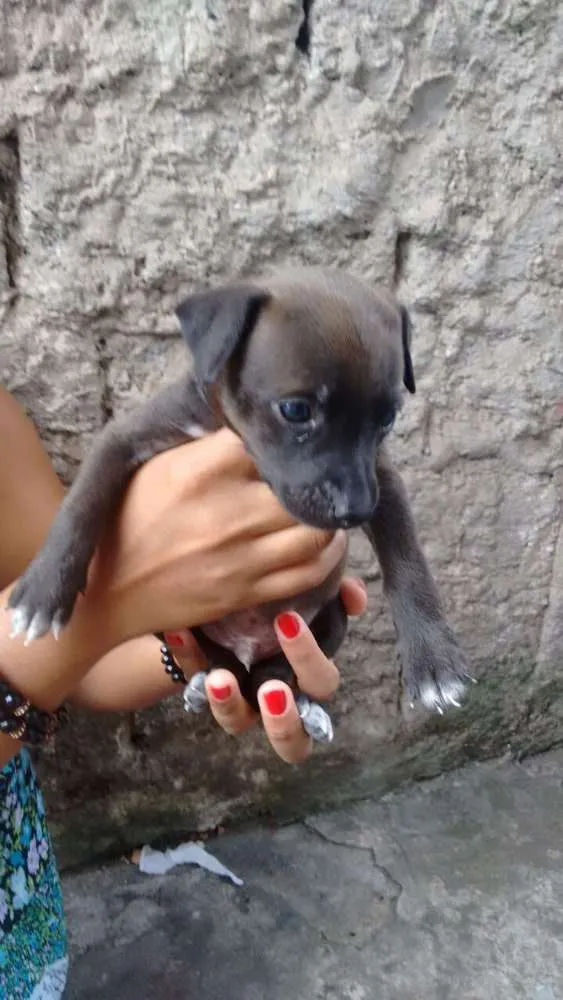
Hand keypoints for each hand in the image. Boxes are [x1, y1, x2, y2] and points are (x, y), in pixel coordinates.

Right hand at [93, 429, 346, 645]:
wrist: (107, 591)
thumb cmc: (130, 519)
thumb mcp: (156, 467)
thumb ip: (206, 446)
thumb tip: (256, 421)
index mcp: (199, 471)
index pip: (266, 438)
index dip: (283, 436)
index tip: (289, 435)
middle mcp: (225, 513)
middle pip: (301, 486)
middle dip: (314, 478)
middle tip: (319, 472)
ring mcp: (239, 557)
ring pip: (317, 531)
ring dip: (329, 517)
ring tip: (324, 505)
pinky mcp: (247, 592)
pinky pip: (310, 572)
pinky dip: (329, 554)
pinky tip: (326, 540)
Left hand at [167, 577, 367, 763]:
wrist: (236, 613)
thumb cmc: (284, 615)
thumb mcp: (313, 604)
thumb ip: (338, 597)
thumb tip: (353, 592)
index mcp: (308, 681)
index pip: (322, 684)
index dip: (310, 661)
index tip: (288, 622)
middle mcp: (276, 703)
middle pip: (293, 739)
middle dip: (284, 721)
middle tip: (271, 690)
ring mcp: (239, 704)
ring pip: (237, 724)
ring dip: (229, 705)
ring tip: (218, 679)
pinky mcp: (203, 690)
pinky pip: (192, 684)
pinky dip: (187, 658)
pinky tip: (179, 631)